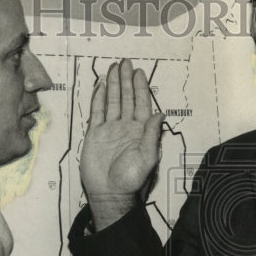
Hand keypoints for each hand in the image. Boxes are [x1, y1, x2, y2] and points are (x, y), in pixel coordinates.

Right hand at [79, 59, 164, 229]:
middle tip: (125, 62)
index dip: (140, 87)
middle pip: (125, 98)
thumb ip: (151, 134)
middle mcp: (125, 126)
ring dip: (113, 85)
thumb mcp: (147, 157)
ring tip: (113, 68)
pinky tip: (99, 86)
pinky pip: (97, 113)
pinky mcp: (95, 134)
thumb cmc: (131, 179)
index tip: (139, 72)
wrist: (109, 193)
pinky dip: (98, 99)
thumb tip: (160, 112)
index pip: (140, 103)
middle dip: (126, 80)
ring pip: (111, 101)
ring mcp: (109, 129)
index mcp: (139, 130)